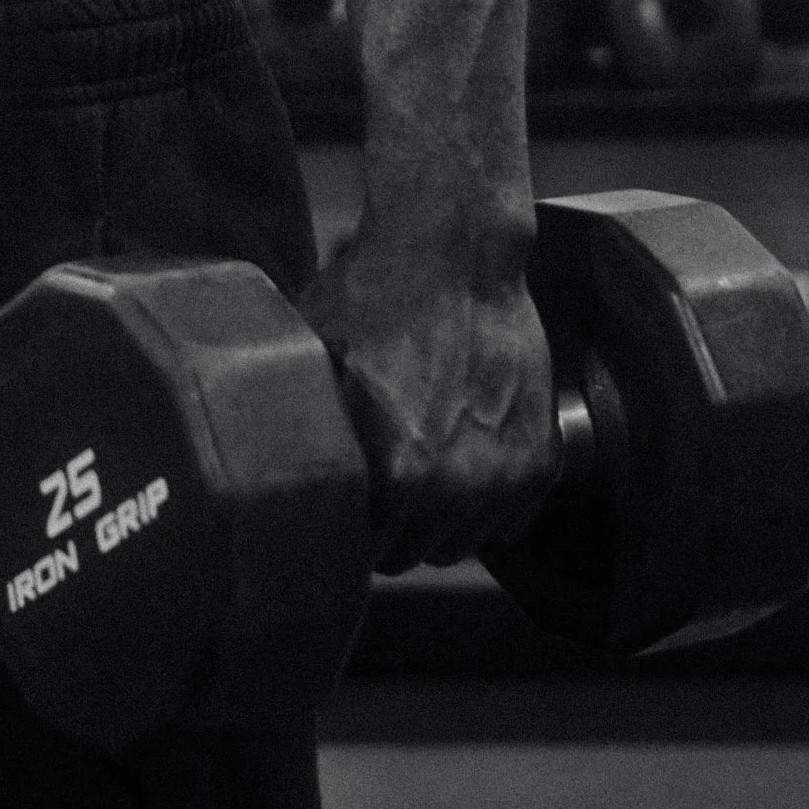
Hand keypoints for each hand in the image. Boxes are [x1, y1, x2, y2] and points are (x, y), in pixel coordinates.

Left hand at [306, 221, 556, 575]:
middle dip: (390, 526)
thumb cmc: (375, 299)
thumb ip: (300, 438)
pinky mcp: (541, 461)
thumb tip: (267, 477)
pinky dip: (488, 501)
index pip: (360, 552)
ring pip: (459, 546)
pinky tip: (463, 456)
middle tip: (379, 478)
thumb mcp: (312, 366)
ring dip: (439, 520)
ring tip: (421, 463)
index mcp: (394, 476)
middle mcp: (455, 491)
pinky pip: (509, 522)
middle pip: (409, 555)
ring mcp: (504, 479)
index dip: (347, 526)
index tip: (344, 502)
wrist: (454, 253)